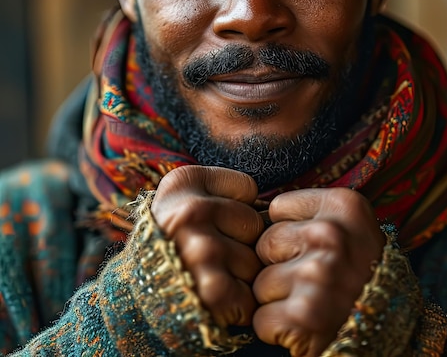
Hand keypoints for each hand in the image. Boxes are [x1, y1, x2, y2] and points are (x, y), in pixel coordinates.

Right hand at [151, 165, 264, 326]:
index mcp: (183, 181)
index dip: (236, 212)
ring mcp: (201, 250)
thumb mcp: (183, 203)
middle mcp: (190, 212)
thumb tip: (276, 210)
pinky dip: (238, 306)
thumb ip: (221, 194)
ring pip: (256, 261)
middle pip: (255, 224)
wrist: (130, 303)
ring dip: (241, 277)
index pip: (248, 189)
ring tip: (208, 278)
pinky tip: (213, 301)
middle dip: (242, 244)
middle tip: (210, 257)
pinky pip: (253, 295)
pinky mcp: (214, 291)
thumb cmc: (170, 248)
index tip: (211, 224)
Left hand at [252, 188, 383, 356]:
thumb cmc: (361, 275)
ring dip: (277, 299)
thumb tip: (253, 212)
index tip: (314, 247)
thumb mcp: (349, 227)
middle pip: (265, 243)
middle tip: (314, 279)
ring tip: (311, 301)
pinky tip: (304, 325)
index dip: (290, 232)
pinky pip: (261, 318)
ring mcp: (318, 274)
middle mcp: (331, 235)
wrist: (389, 330)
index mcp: (343, 205)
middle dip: (279, 265)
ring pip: (260, 282)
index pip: (277, 208)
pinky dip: (276, 329)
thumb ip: (309, 213)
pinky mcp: (305, 315)